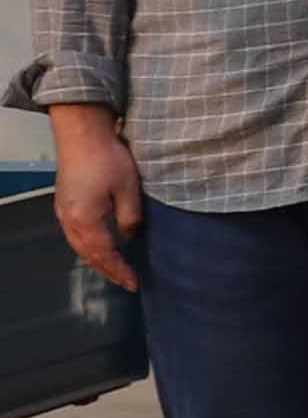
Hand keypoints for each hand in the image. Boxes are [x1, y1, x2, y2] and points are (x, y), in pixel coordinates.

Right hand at [43, 104, 139, 293]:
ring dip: (97, 260)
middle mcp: (69, 221)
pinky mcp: (64, 204)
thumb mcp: (129, 190)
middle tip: (126, 282)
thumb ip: (130, 218)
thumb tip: (130, 237)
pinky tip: (102, 247)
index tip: (134, 283)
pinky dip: (89, 247)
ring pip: (79, 246)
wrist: (81, 134)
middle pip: (88, 255)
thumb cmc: (108, 159)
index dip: (120, 270)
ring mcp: (63, 213)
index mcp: (85, 220)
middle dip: (107, 270)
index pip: (105, 255)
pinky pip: (76, 235)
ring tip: (116, 270)